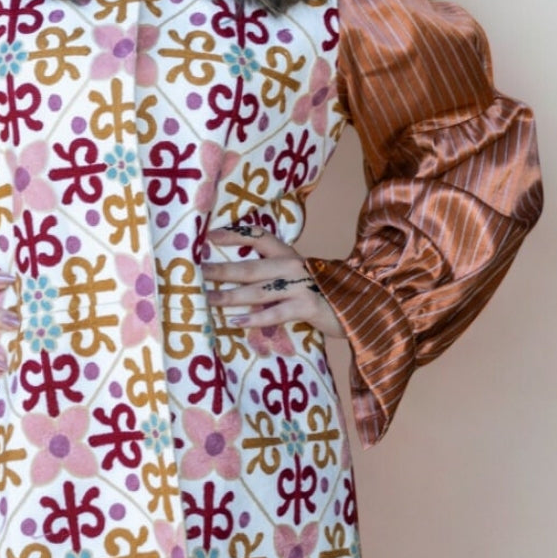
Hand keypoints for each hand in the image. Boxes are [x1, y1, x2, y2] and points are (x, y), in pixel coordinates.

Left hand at [202, 226, 344, 339]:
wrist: (361, 304)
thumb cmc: (323, 292)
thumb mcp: (299, 276)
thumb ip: (275, 275)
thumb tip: (240, 283)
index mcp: (288, 255)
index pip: (258, 236)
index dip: (233, 235)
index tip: (208, 237)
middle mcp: (292, 265)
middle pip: (249, 267)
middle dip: (219, 271)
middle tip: (194, 274)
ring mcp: (299, 285)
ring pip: (256, 290)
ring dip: (229, 296)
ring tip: (207, 299)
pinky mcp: (306, 305)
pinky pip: (274, 313)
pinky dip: (254, 319)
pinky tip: (235, 322)